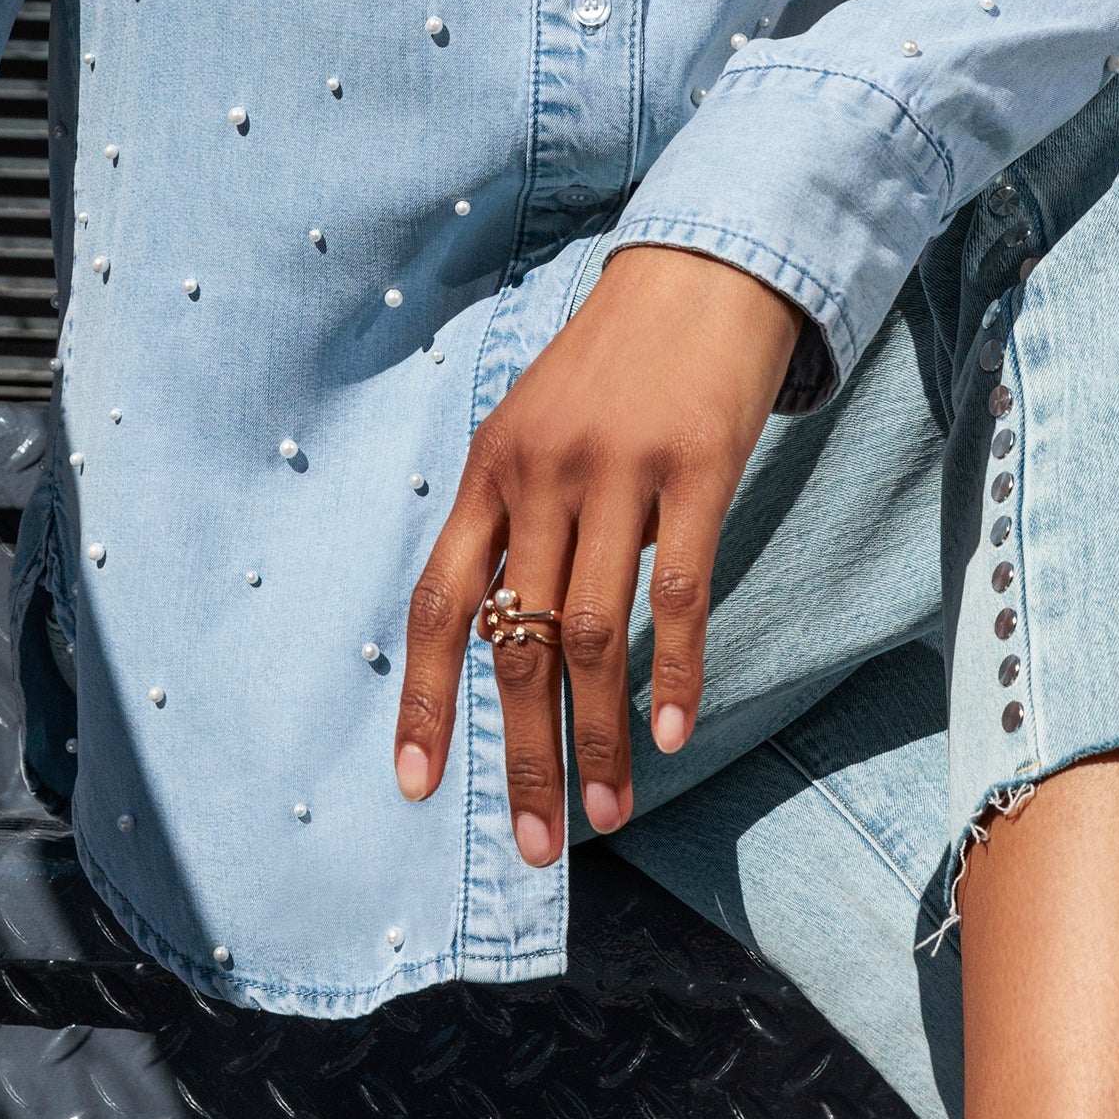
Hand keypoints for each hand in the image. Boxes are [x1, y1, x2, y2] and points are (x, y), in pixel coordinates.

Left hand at [394, 244, 805, 861]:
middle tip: (534, 845)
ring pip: (592, 633)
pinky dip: (673, 673)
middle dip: (521, 752)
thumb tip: (502, 638)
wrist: (702, 272)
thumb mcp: (537, 426)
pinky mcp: (693, 467)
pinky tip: (671, 733)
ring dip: (597, 737)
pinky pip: (676, 592)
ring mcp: (617, 469)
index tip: (417, 786)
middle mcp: (540, 471)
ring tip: (607, 814)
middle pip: (516, 638)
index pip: (440, 598)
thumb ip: (515, 519)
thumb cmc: (616, 363)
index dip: (424, 696)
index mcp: (490, 466)